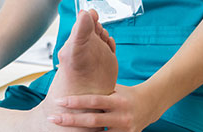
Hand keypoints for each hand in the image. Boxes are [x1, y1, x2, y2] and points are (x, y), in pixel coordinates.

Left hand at [48, 84, 162, 130]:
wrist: (150, 105)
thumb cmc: (125, 94)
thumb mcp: (113, 89)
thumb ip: (96, 88)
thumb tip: (70, 76)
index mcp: (117, 101)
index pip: (93, 101)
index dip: (75, 102)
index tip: (58, 101)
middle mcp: (121, 117)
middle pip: (92, 120)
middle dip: (70, 120)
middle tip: (52, 118)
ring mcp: (125, 130)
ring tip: (61, 131)